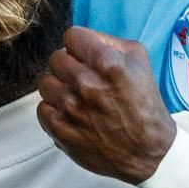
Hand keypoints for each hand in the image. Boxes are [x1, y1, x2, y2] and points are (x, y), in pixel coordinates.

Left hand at [35, 27, 177, 184]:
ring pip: (45, 82)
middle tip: (82, 77)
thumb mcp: (140, 62)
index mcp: (107, 63)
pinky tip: (72, 114)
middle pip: (56, 57)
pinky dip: (55, 110)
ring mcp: (70, 107)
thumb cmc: (145, 108)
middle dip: (70, 65)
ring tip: (77, 97)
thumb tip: (87, 39)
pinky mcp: (60, 128)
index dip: (79, 44)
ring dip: (60, 88)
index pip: (71, 36)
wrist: (146, 151)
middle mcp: (85, 83)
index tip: (84, 54)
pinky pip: (42, 108)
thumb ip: (111, 42)